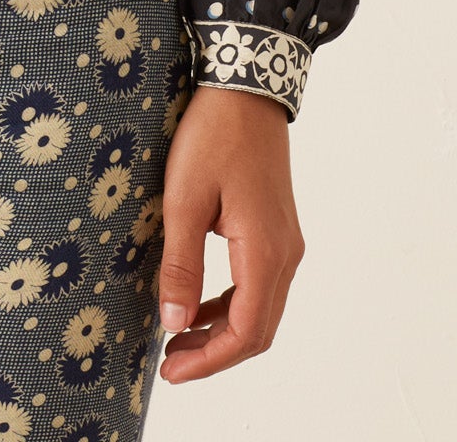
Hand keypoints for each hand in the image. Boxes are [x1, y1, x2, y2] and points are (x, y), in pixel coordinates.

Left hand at [155, 84, 304, 382]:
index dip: (209, 360)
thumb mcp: (184, 199)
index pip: (246, 332)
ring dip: (223, 331)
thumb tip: (175, 325)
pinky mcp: (277, 229)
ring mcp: (286, 241)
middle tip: (170, 364)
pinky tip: (200, 304)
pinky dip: (232, 304)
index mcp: (265, 251)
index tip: (171, 369)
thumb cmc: (213, 135)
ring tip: (179, 339)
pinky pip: (259, 283)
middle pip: (258, 329)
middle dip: (215, 354)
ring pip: (261, 308)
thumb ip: (181, 266)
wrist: (246, 87)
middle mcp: (285, 253)